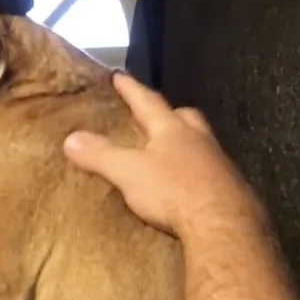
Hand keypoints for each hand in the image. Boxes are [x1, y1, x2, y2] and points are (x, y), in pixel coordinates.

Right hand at [63, 71, 264, 236]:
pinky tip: (190, 185)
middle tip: (157, 117)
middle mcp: (199, 139)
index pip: (148, 101)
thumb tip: (70, 139)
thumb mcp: (129, 173)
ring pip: (201, 143)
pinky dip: (197, 172)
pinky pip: (210, 171)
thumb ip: (101, 155)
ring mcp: (218, 163)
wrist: (222, 224)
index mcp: (172, 129)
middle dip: (169, 114)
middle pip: (184, 117)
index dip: (131, 89)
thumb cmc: (173, 191)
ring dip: (186, 143)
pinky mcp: (229, 188)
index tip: (119, 76)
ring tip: (172, 153)